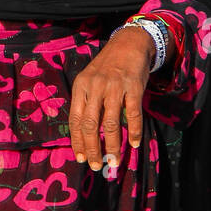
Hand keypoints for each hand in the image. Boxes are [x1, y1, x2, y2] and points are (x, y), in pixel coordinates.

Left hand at [68, 26, 154, 171]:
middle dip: (93, 148)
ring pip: (112, 123)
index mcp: (81, 87)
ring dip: (113, 146)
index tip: (80, 158)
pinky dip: (134, 131)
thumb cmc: (106, 68)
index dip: (77, 141)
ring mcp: (114, 87)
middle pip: (91, 125)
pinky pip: (133, 114)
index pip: (76, 120)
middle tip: (97, 165)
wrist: (128, 44)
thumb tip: (84, 136)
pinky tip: (134, 143)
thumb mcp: (89, 81)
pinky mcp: (133, 87)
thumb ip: (86, 104)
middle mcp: (95, 87)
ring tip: (114, 161)